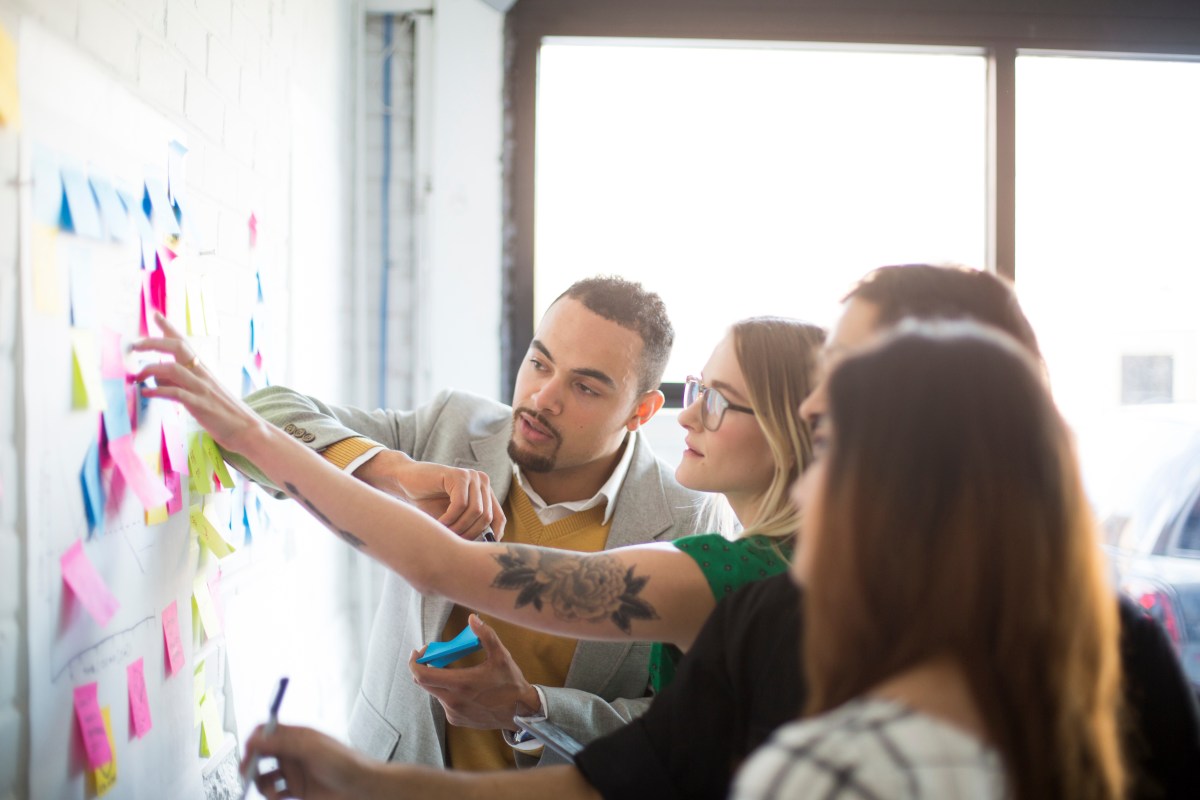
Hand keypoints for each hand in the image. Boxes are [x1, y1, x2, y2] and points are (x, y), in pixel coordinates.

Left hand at [131, 312, 263, 452]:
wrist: (248, 429)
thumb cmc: (225, 412)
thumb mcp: (202, 391)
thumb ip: (180, 381)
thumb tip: (156, 375)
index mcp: (204, 369)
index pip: (184, 342)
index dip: (168, 327)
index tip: (155, 315)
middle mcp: (202, 374)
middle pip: (177, 347)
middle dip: (153, 342)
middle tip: (135, 345)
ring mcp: (201, 388)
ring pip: (172, 368)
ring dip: (150, 370)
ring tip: (136, 377)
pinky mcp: (199, 404)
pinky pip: (175, 393)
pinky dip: (157, 391)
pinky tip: (146, 393)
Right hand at [242, 723, 372, 799]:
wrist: (362, 788)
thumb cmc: (345, 763)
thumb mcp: (312, 749)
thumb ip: (283, 743)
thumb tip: (256, 739)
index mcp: (296, 737)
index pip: (267, 732)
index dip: (255, 740)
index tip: (249, 753)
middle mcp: (293, 753)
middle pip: (261, 755)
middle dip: (252, 764)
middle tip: (248, 775)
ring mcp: (294, 772)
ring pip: (265, 776)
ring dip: (262, 785)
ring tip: (272, 794)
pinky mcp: (297, 791)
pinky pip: (274, 793)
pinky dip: (271, 797)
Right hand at [355, 452, 505, 539]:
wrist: (406, 481)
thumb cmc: (429, 503)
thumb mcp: (453, 519)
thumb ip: (469, 529)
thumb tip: (484, 553)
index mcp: (485, 492)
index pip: (499, 518)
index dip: (492, 536)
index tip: (478, 551)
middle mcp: (482, 482)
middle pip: (487, 517)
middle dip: (469, 534)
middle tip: (452, 541)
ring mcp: (472, 476)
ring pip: (476, 511)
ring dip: (459, 527)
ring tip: (444, 533)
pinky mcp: (458, 475)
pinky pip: (460, 504)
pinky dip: (449, 518)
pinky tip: (439, 523)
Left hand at [410, 615, 540, 730]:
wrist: (520, 712)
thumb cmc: (510, 682)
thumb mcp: (501, 656)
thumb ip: (485, 635)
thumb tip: (472, 618)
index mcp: (461, 683)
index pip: (422, 675)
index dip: (414, 662)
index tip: (418, 652)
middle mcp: (453, 701)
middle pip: (424, 683)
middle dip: (424, 667)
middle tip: (435, 656)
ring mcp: (453, 712)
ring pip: (435, 692)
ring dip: (440, 680)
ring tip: (456, 671)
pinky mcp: (456, 720)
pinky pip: (444, 703)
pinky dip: (448, 692)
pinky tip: (464, 688)